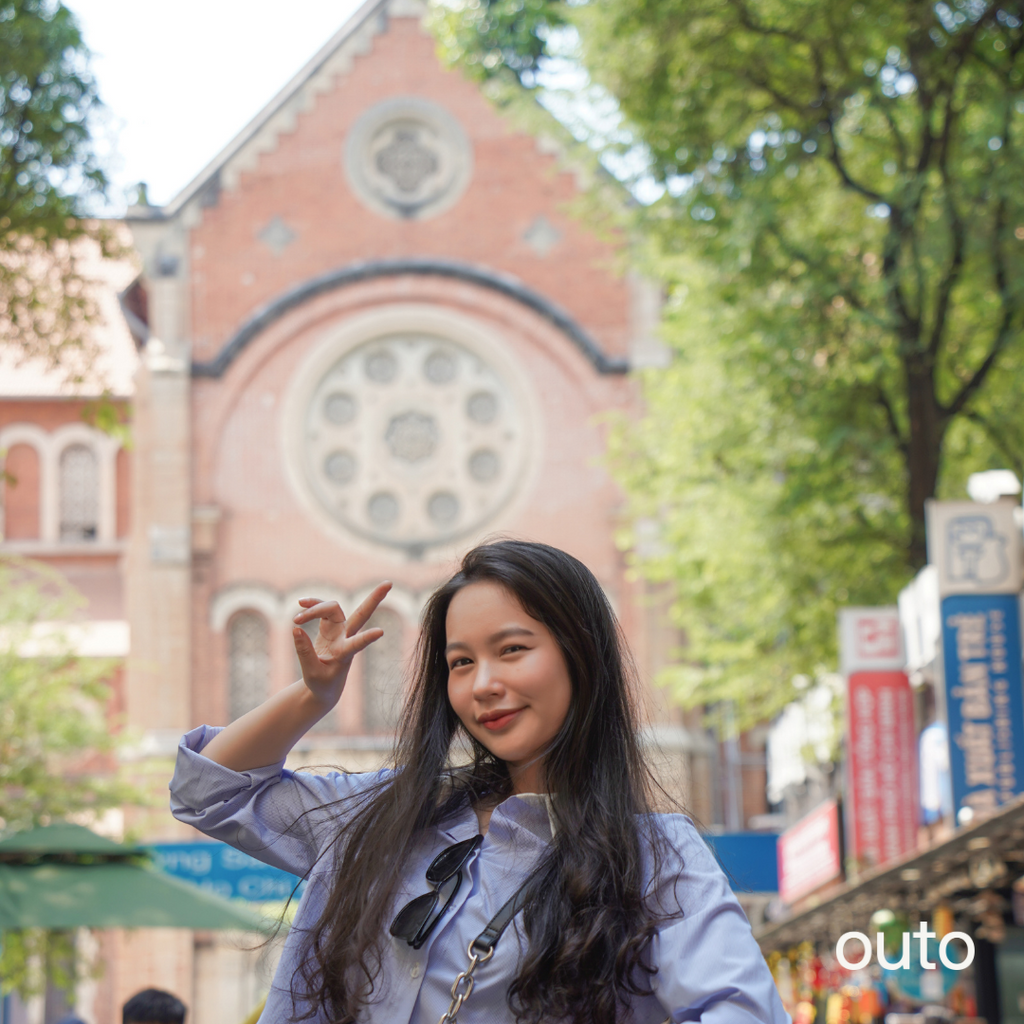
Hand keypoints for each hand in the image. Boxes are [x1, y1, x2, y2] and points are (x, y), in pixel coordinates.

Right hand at [292, 581, 391, 705]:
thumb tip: (296, 629)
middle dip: (374, 599)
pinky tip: (301, 604)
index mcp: (345, 654)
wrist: (324, 685)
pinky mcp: (330, 625)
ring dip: (315, 608)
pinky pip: (322, 608)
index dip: (367, 638)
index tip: (381, 632)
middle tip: (389, 583)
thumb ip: (304, 652)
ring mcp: (340, 629)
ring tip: (296, 619)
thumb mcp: (311, 673)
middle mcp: (346, 638)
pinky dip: (312, 605)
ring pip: (332, 607)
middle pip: (361, 614)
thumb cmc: (321, 683)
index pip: (357, 644)